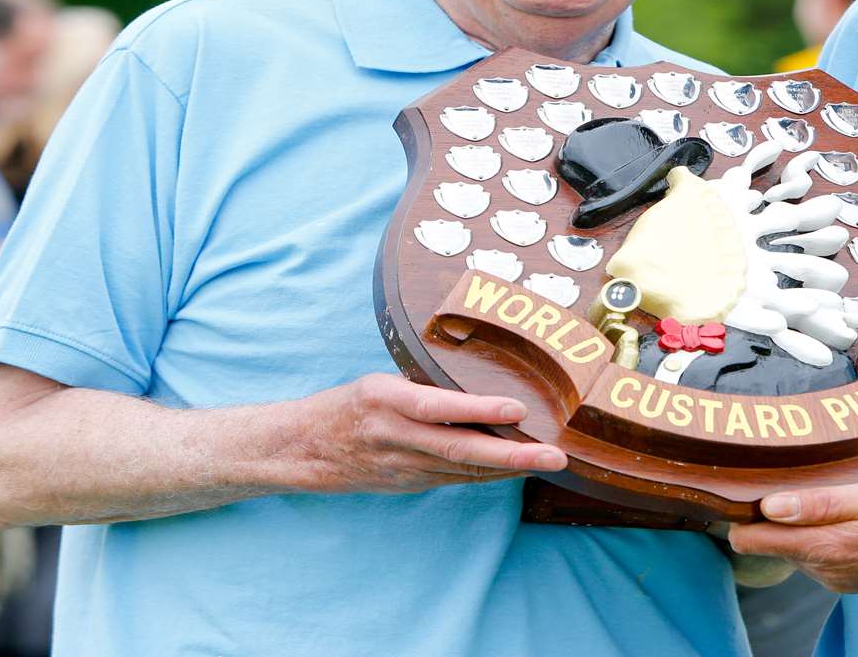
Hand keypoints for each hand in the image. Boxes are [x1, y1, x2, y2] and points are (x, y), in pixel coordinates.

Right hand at [289, 373, 566, 492]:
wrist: (303, 451)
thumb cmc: (349, 406)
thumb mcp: (380, 382)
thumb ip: (422, 384)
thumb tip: (476, 372)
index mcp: (384, 400)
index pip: (436, 406)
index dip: (477, 410)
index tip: (517, 410)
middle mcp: (395, 437)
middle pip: (459, 450)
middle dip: (512, 455)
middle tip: (554, 456)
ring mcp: (403, 467)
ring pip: (464, 470)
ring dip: (509, 468)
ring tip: (550, 460)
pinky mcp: (409, 483)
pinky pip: (456, 479)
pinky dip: (490, 475)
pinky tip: (520, 468)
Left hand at [727, 477, 857, 592]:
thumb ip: (822, 504)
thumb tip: (768, 507)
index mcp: (828, 549)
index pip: (752, 540)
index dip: (740, 511)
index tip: (741, 481)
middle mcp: (830, 572)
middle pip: (773, 542)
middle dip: (772, 512)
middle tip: (787, 469)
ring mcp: (846, 580)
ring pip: (801, 547)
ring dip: (803, 521)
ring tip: (825, 484)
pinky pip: (826, 555)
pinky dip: (827, 532)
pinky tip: (849, 508)